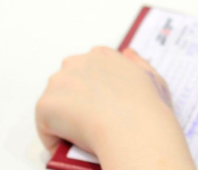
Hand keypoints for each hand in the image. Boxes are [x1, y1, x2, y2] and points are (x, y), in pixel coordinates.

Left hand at [36, 47, 194, 169]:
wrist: (134, 128)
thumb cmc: (147, 107)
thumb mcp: (152, 77)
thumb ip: (137, 63)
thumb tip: (127, 54)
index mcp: (102, 55)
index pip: (89, 68)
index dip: (95, 89)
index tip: (102, 105)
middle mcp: (77, 62)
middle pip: (68, 83)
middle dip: (76, 100)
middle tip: (92, 121)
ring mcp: (58, 82)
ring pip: (55, 104)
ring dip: (64, 118)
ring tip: (83, 133)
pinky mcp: (45, 105)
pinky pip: (45, 126)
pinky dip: (55, 138)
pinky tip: (71, 144)